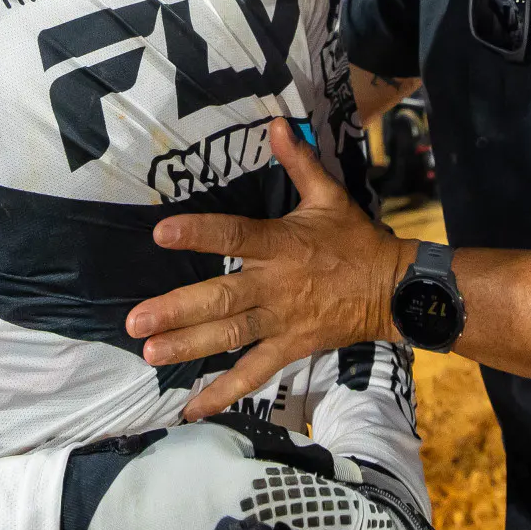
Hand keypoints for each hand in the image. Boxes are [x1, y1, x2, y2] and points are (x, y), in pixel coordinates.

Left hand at [129, 118, 414, 420]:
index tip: (161, 233)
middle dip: (177, 310)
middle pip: (223, 299)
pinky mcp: (290, 349)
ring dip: (189, 347)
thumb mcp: (329, 195)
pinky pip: (253, 375)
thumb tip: (275, 121)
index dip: (199, 234)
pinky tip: (191, 408)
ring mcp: (282, 322)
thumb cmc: (355, 240)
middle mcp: (277, 286)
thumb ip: (299, 161)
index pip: (235, 235)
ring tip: (149, 354)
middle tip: (135, 321)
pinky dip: (224, 394)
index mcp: (282, 245)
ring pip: (230, 337)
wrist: (394, 291)